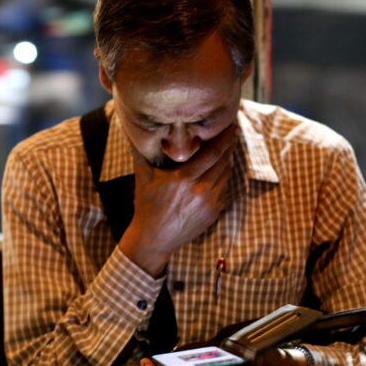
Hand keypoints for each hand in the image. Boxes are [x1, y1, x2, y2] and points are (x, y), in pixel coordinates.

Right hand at [119, 124, 237, 276]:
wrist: (155, 238)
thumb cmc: (147, 206)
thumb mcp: (142, 178)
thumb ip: (141, 153)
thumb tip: (134, 132)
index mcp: (184, 178)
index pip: (212, 154)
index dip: (224, 139)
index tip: (232, 127)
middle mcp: (200, 190)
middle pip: (223, 162)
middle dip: (229, 146)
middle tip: (232, 132)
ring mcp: (210, 203)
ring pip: (226, 175)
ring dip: (228, 161)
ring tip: (227, 149)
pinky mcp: (214, 213)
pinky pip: (224, 189)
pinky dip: (223, 178)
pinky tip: (220, 170)